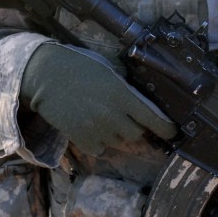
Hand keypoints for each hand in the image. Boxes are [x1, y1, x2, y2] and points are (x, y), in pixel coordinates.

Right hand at [20, 43, 176, 155]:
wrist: (46, 77)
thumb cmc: (79, 67)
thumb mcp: (109, 71)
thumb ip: (126, 89)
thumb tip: (142, 104)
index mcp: (122, 95)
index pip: (154, 120)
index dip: (166, 129)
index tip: (171, 131)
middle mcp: (113, 116)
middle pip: (137, 133)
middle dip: (136, 126)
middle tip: (125, 116)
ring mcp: (97, 130)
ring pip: (119, 142)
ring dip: (117, 133)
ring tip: (103, 117)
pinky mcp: (82, 140)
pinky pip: (101, 149)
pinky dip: (99, 141)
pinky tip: (90, 125)